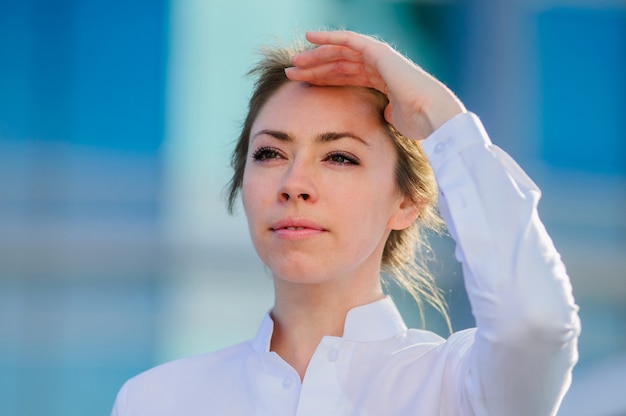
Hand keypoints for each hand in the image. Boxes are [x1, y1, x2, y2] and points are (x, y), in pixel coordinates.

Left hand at [285, 31, 465, 139]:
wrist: (432, 116)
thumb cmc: (418, 123)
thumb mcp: (395, 120)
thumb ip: (385, 113)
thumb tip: (383, 115)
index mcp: (381, 80)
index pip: (345, 76)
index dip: (323, 78)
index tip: (303, 83)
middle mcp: (379, 65)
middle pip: (338, 64)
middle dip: (314, 67)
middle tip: (291, 71)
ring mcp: (379, 57)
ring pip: (339, 53)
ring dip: (315, 57)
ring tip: (294, 62)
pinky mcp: (378, 52)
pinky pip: (348, 40)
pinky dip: (329, 38)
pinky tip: (310, 38)